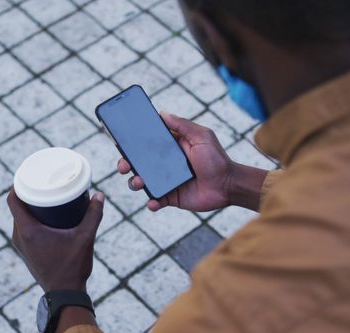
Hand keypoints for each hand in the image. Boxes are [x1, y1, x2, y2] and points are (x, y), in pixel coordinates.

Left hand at [7, 189, 104, 291]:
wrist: (65, 293)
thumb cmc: (72, 267)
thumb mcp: (85, 238)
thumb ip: (93, 215)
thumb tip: (100, 195)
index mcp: (27, 231)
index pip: (12, 200)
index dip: (18, 183)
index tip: (31, 174)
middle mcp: (19, 237)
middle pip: (17, 207)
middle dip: (29, 193)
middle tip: (45, 182)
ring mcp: (21, 245)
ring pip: (20, 218)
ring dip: (31, 207)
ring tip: (48, 197)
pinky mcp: (26, 251)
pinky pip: (24, 228)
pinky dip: (32, 218)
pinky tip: (46, 215)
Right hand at [119, 112, 234, 211]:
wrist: (228, 185)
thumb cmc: (217, 159)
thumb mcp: (201, 136)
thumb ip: (182, 125)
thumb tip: (162, 112)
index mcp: (169, 148)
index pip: (145, 143)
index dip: (131, 143)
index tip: (120, 140)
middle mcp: (164, 164)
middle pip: (137, 163)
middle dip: (125, 163)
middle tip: (123, 165)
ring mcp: (166, 181)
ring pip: (141, 182)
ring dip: (135, 182)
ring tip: (139, 182)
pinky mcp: (171, 197)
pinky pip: (155, 200)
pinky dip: (151, 202)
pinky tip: (153, 201)